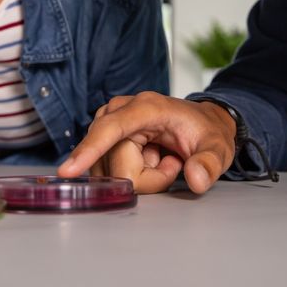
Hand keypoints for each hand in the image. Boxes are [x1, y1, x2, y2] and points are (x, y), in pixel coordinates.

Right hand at [57, 92, 236, 194]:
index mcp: (147, 107)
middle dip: (146, 178)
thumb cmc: (207, 131)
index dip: (89, 150)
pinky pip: (110, 169)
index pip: (111, 129)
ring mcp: (111, 122)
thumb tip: (196, 178)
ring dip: (140, 176)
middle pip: (115, 163)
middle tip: (173, 164)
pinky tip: (151, 161)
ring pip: (110, 170)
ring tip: (163, 160)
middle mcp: (122, 110)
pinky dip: (133, 174)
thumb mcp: (219, 148)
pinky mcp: (107, 136)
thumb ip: (210, 163)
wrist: (203, 123)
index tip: (67, 171)